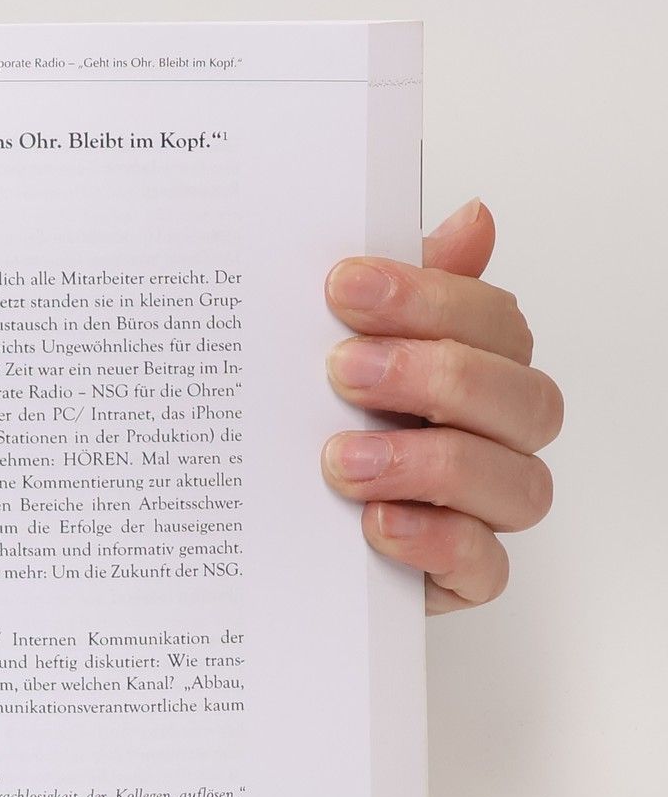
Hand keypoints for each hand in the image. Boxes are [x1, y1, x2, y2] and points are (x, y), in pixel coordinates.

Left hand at [321, 199, 561, 613]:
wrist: (271, 530)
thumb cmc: (318, 421)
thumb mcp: (334, 343)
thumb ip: (400, 288)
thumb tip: (473, 220)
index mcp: (475, 365)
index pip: (494, 321)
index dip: (429, 298)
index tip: (344, 286)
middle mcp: (494, 435)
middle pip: (524, 399)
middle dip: (436, 376)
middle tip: (344, 371)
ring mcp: (484, 509)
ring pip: (519, 485)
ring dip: (432, 463)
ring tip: (342, 460)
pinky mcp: (460, 577)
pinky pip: (484, 568)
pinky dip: (436, 543)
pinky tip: (376, 524)